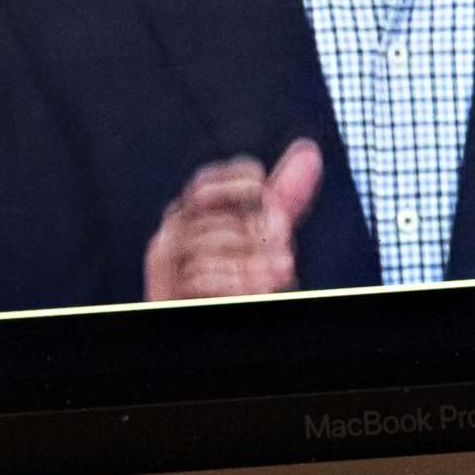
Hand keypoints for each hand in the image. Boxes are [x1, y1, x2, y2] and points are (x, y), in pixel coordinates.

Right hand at [143, 139, 323, 300]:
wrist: (216, 324)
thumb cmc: (243, 278)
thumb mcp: (268, 235)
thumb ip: (284, 197)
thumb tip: (308, 150)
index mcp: (194, 213)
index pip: (205, 182)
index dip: (243, 185)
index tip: (277, 205)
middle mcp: (173, 230)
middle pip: (205, 206)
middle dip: (254, 221)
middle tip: (285, 237)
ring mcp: (165, 260)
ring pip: (206, 241)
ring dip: (253, 258)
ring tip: (283, 270)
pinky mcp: (165, 290)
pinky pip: (198, 277)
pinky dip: (236, 283)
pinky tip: (261, 288)